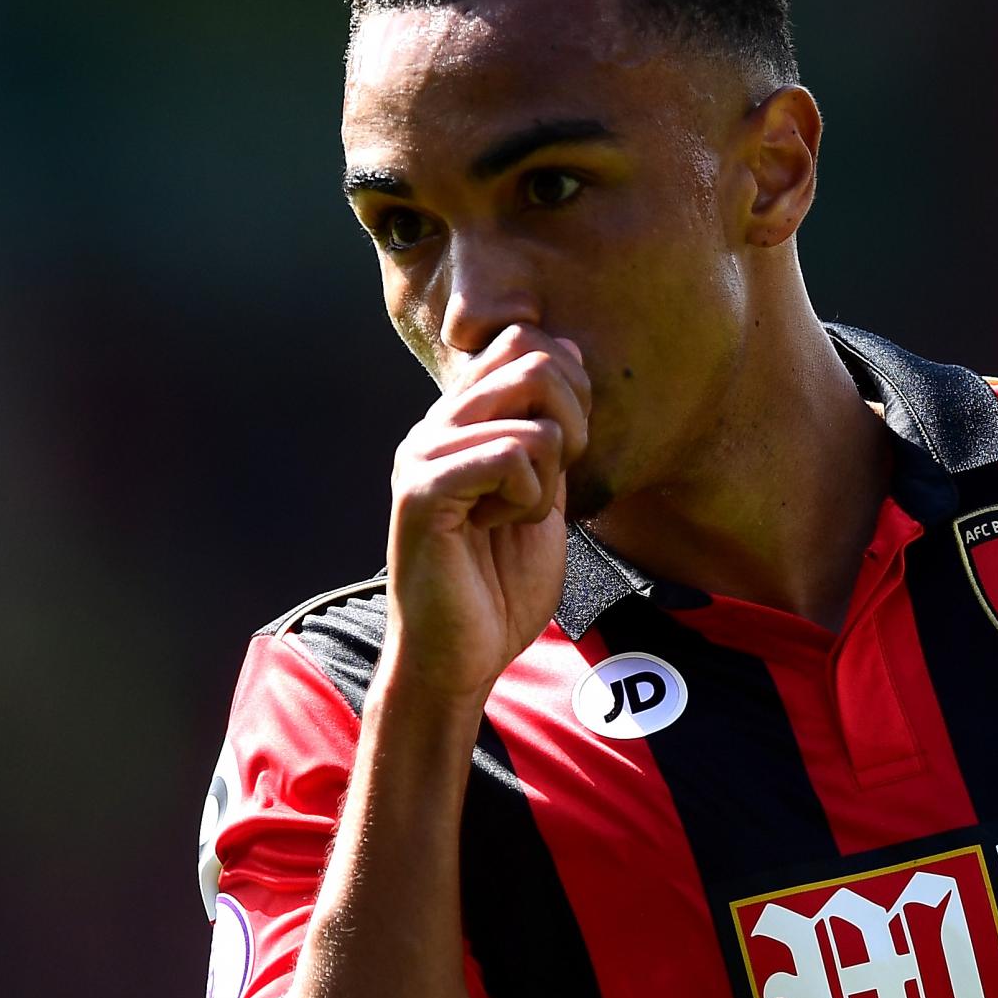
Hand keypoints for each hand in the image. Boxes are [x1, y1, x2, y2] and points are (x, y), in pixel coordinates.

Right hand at [384, 326, 591, 700]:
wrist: (459, 656)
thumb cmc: (499, 585)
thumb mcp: (545, 492)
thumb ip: (552, 429)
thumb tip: (566, 349)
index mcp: (461, 419)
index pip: (525, 341)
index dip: (571, 389)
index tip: (564, 453)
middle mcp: (436, 424)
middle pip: (532, 359)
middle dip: (573, 423)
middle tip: (554, 482)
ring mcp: (424, 453)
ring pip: (534, 418)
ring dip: (549, 480)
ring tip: (516, 516)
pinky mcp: (424, 490)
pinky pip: (512, 456)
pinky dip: (529, 499)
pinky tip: (497, 526)